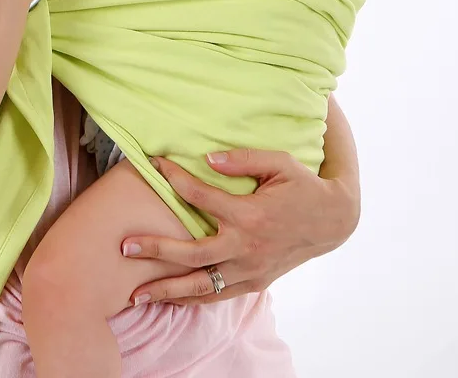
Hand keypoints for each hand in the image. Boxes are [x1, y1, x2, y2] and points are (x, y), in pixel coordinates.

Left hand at [122, 149, 359, 304]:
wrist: (333, 220)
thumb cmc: (302, 186)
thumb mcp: (279, 162)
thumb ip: (242, 159)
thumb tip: (207, 158)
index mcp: (249, 214)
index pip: (200, 197)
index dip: (174, 178)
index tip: (154, 164)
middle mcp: (246, 247)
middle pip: (191, 254)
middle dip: (155, 250)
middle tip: (124, 247)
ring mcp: (250, 270)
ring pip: (202, 285)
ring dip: (167, 290)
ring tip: (135, 293)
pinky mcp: (255, 282)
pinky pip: (218, 295)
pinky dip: (193, 299)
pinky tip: (169, 300)